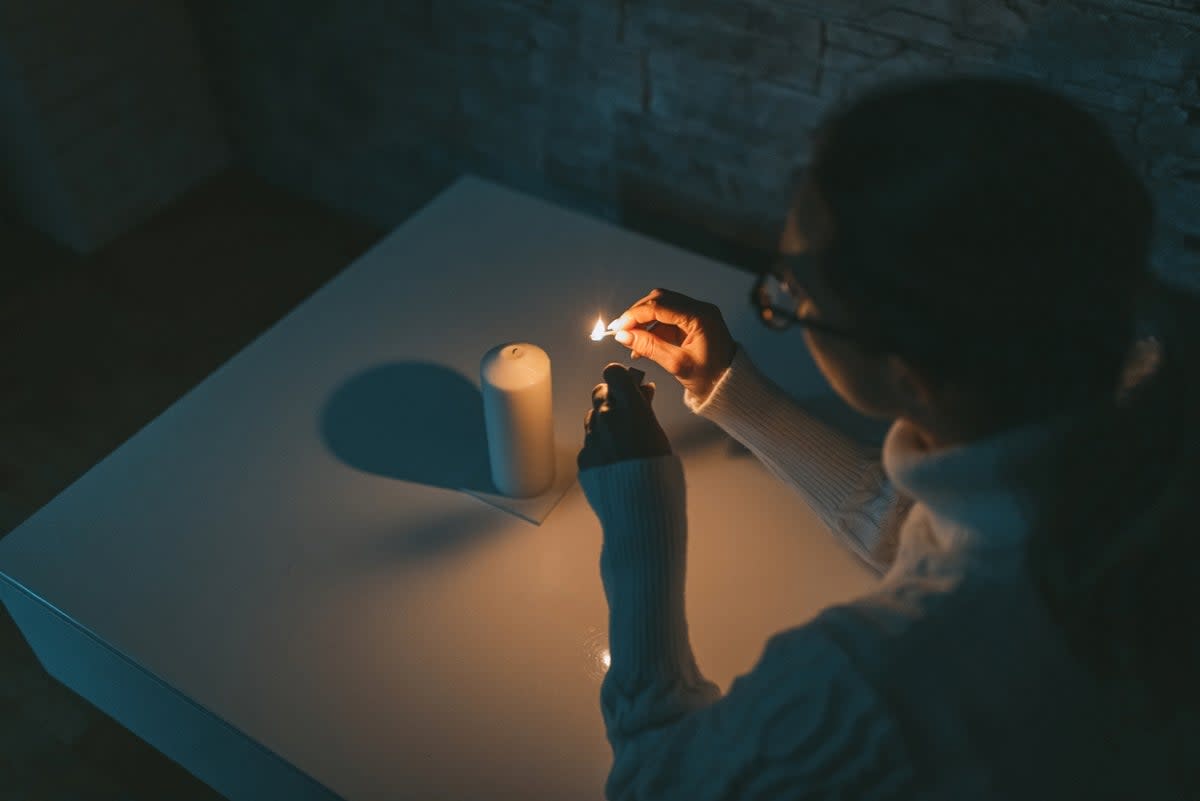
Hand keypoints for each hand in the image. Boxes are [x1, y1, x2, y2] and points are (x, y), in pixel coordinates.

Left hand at [578, 363, 671, 469]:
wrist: (640, 506)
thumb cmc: (658, 471)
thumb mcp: (659, 433)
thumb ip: (646, 408)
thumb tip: (643, 390)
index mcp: (630, 409)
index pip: (613, 373)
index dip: (619, 378)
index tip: (627, 385)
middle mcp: (607, 418)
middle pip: (599, 392)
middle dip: (611, 397)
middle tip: (625, 410)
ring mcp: (592, 438)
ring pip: (593, 417)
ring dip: (604, 422)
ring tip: (622, 440)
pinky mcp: (584, 456)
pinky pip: (589, 443)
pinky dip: (599, 446)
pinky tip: (614, 459)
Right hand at [609, 288, 736, 399]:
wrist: (729, 385)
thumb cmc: (710, 378)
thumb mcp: (676, 364)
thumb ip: (649, 347)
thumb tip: (622, 336)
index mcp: (700, 317)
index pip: (659, 306)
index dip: (634, 315)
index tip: (618, 328)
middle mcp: (700, 309)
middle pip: (660, 300)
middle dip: (637, 315)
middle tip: (621, 332)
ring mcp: (698, 314)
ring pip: (662, 307)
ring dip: (644, 322)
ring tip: (632, 342)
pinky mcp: (693, 322)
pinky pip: (668, 318)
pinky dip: (653, 329)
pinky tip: (643, 346)